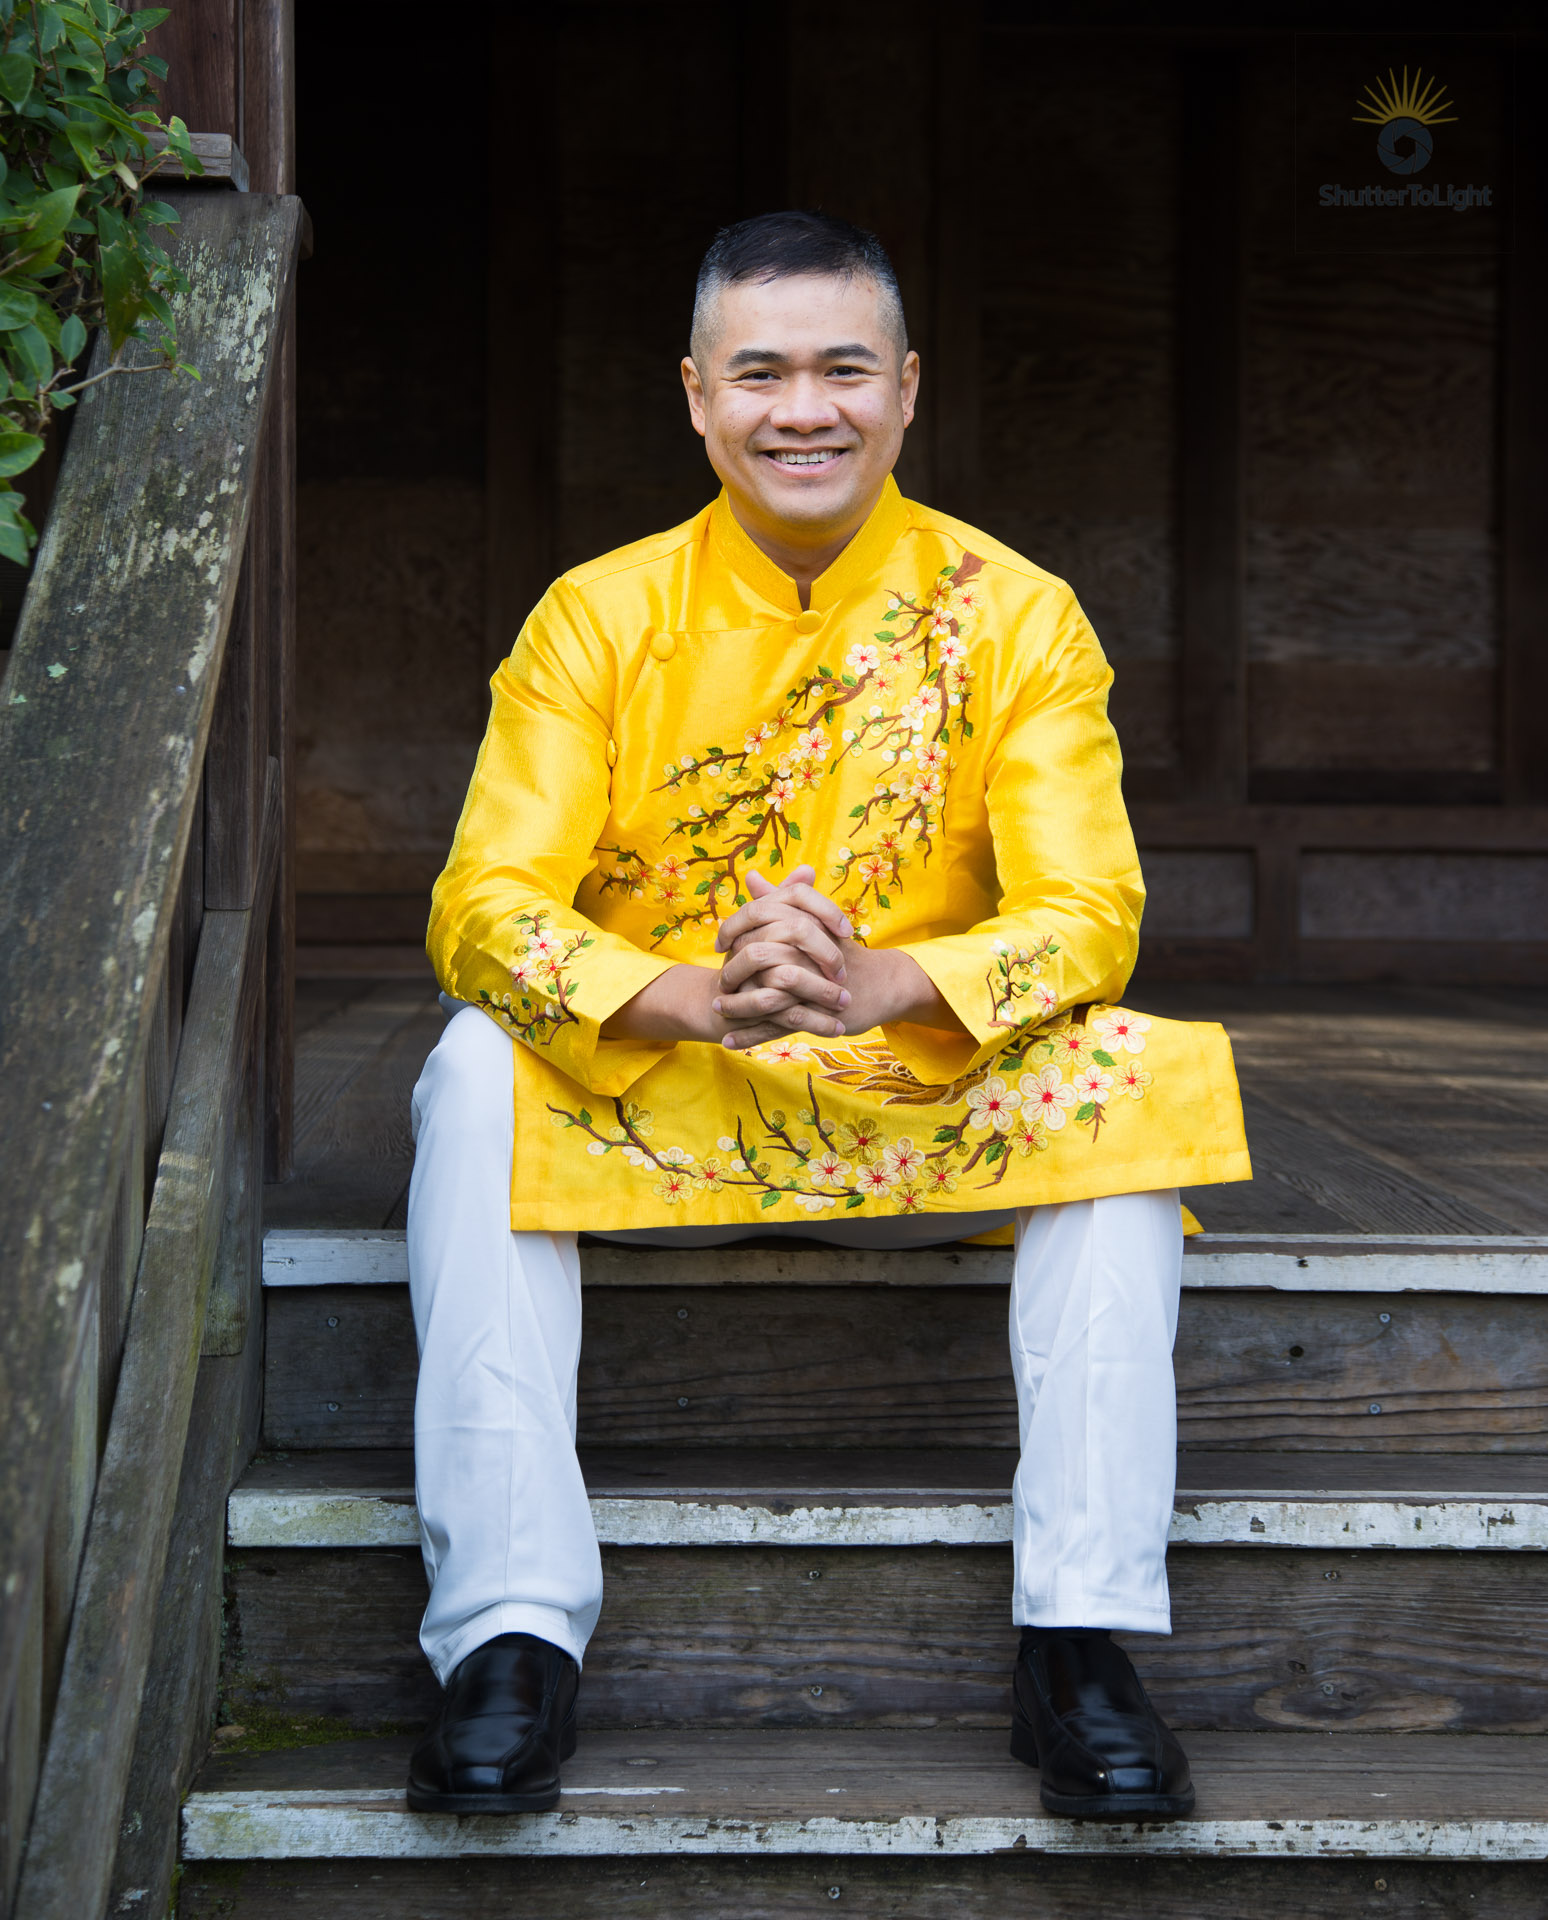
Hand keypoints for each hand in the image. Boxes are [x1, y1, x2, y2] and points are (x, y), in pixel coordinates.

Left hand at [715, 868, 960, 1048]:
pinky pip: (776, 1026)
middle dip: (733, 973)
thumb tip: (752, 876)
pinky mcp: (815, 1013)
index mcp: (804, 926)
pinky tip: (728, 1040)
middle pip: (759, 959)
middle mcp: (806, 953)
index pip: (758, 923)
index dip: (733, 932)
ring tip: (718, 1010)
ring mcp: (812, 984)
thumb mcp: (811, 921)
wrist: (880, 983)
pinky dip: (749, 1034)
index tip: (719, 945)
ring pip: (766, 995)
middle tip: (718, 984)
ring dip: (737, 1007)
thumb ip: (779, 899)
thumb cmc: (841, 951)